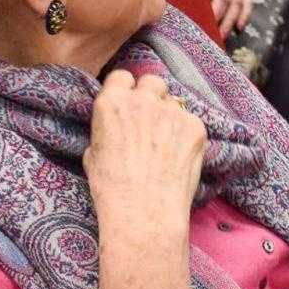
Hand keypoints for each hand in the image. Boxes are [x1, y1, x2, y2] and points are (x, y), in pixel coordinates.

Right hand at [86, 71, 207, 217]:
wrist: (143, 211)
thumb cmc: (112, 189)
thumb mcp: (93, 153)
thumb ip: (106, 129)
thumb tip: (115, 127)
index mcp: (112, 102)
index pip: (122, 77)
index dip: (126, 91)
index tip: (129, 103)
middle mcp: (142, 100)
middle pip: (152, 82)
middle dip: (151, 97)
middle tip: (150, 121)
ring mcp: (172, 111)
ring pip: (173, 102)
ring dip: (169, 115)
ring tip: (165, 143)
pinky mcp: (195, 126)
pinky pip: (190, 122)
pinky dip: (186, 134)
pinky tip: (178, 156)